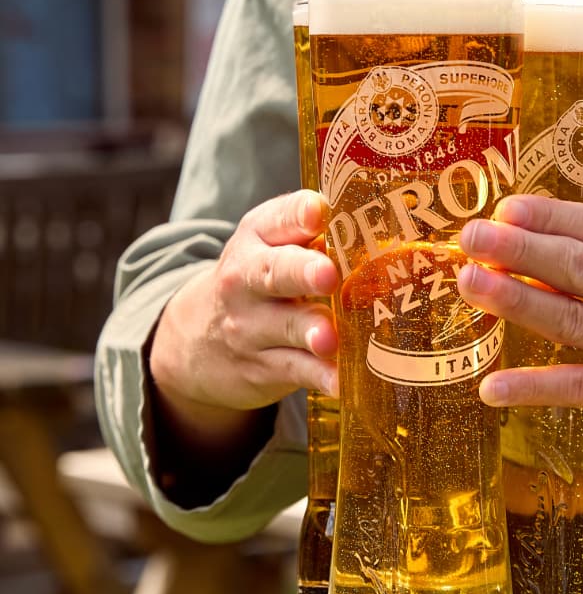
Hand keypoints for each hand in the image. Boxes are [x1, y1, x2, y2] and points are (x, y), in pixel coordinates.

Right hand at [149, 189, 339, 450]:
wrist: (196, 340)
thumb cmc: (258, 281)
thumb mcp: (268, 247)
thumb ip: (310, 232)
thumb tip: (376, 225)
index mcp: (256, 239)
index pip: (276, 219)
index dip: (298, 214)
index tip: (318, 211)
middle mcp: (247, 280)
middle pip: (274, 272)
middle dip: (301, 272)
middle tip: (327, 275)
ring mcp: (252, 327)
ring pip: (286, 326)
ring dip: (309, 331)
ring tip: (329, 338)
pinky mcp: (264, 367)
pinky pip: (296, 370)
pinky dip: (319, 377)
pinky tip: (341, 382)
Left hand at [458, 195, 582, 519]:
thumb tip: (553, 257)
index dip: (548, 217)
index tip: (505, 209)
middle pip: (580, 264)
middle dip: (517, 248)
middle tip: (470, 236)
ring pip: (572, 318)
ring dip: (512, 300)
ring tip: (469, 284)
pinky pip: (578, 387)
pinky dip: (531, 387)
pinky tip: (492, 387)